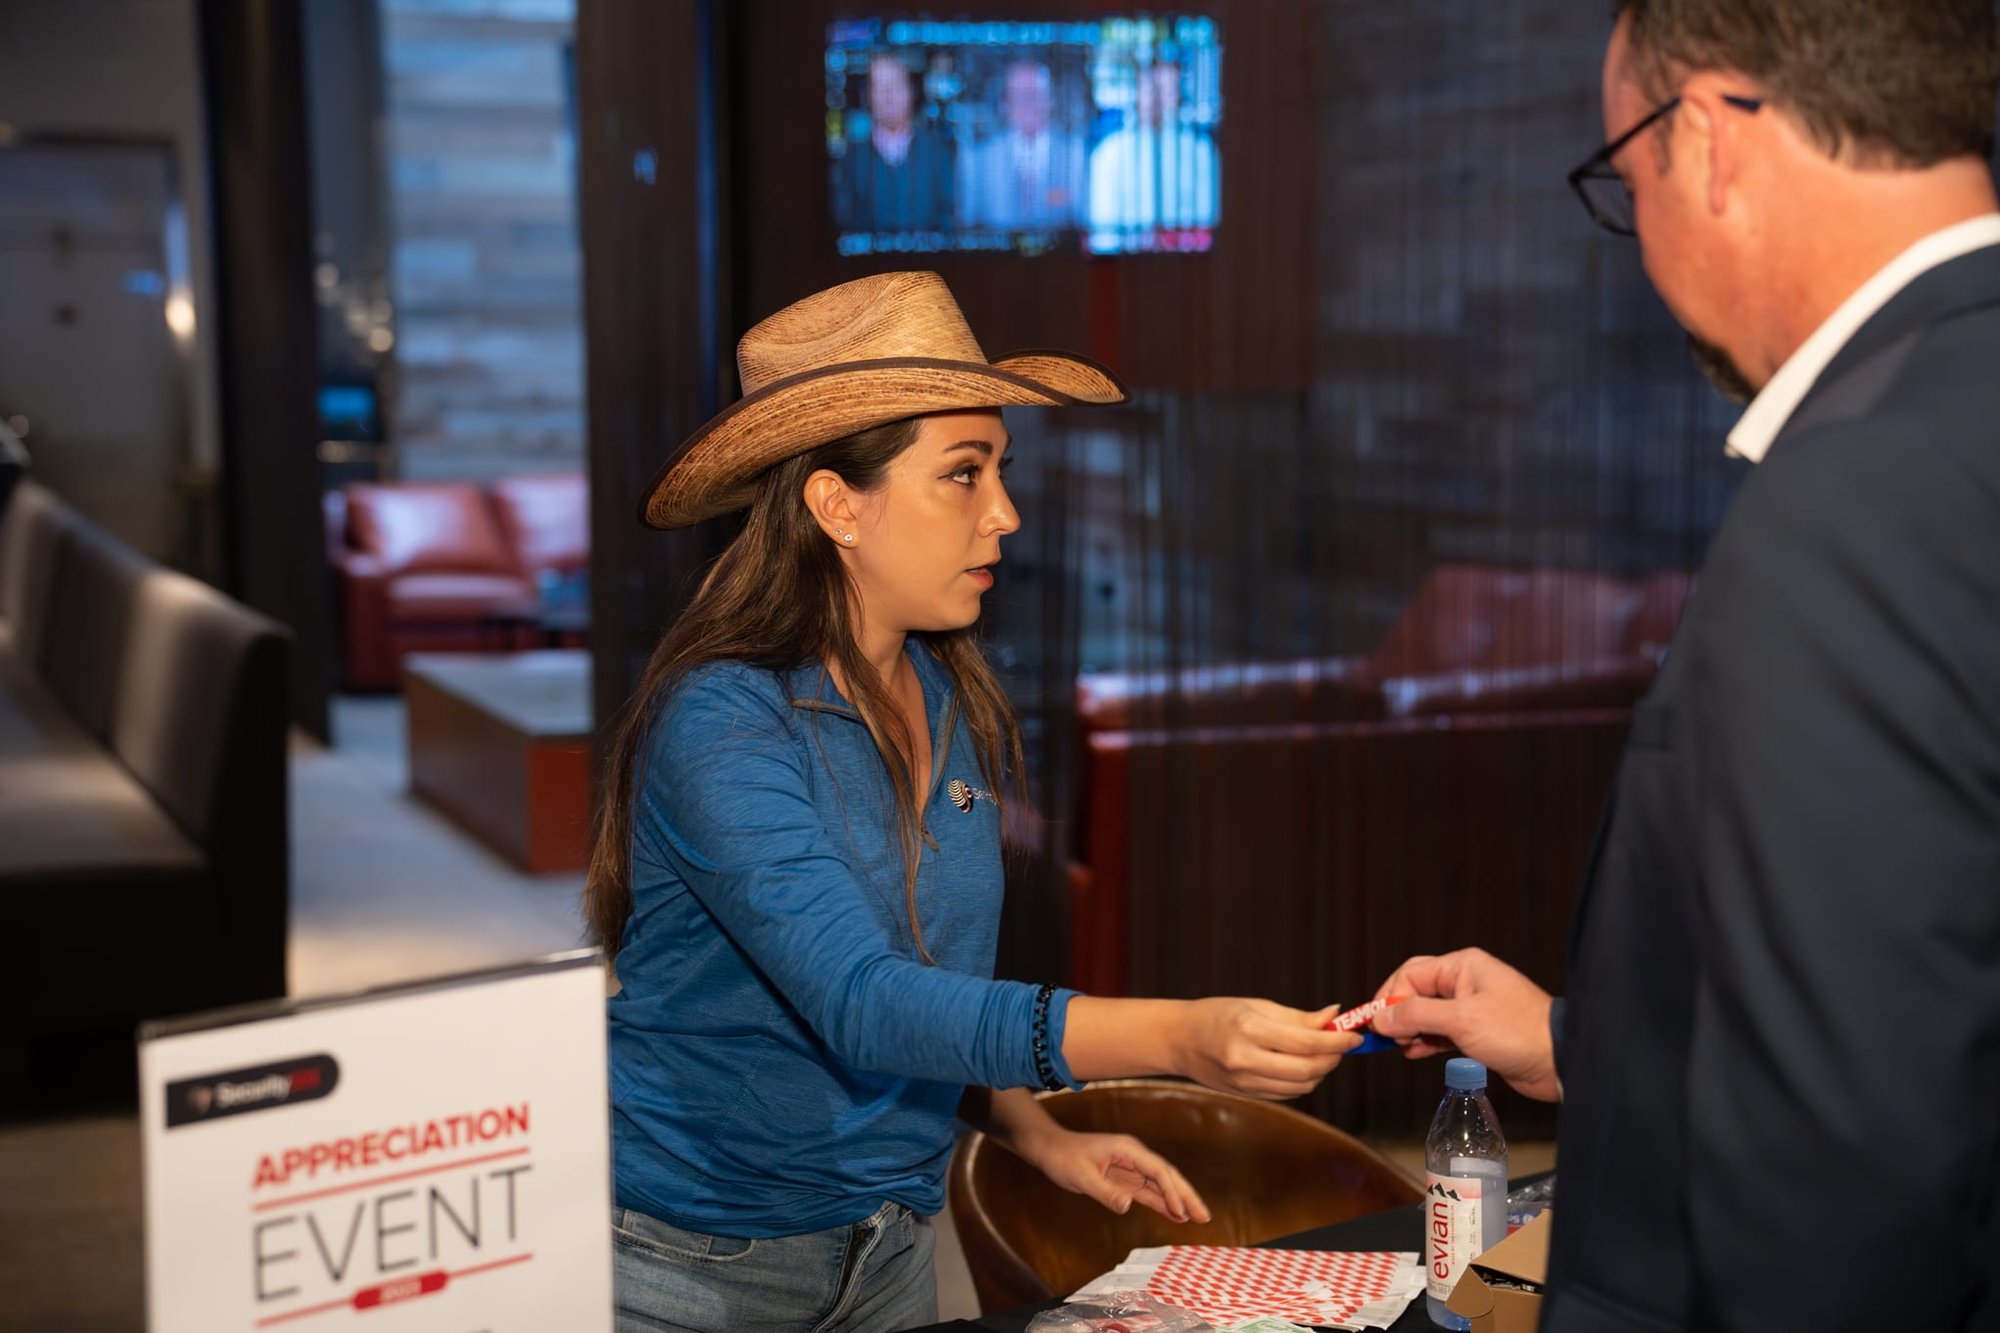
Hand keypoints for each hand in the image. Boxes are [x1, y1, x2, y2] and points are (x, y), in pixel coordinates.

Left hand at [1017, 1126, 1212, 1223]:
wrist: (1049, 1149)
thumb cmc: (1063, 1158)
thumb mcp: (1082, 1176)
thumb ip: (1105, 1192)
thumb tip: (1128, 1205)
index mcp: (1128, 1149)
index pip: (1158, 1170)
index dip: (1172, 1191)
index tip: (1182, 1211)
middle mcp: (1134, 1156)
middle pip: (1167, 1176)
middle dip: (1186, 1195)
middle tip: (1205, 1216)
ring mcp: (1131, 1168)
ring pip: (1161, 1185)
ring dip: (1179, 1201)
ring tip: (1198, 1218)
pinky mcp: (1125, 1179)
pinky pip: (1148, 1192)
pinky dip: (1162, 1203)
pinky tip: (1176, 1215)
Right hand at [1173, 998, 1359, 1099]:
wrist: (1179, 1040)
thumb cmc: (1217, 1014)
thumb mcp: (1256, 1005)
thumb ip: (1298, 1018)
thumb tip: (1335, 1018)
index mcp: (1249, 1030)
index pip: (1307, 1043)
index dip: (1338, 1042)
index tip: (1355, 1035)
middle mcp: (1246, 1060)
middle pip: (1308, 1069)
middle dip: (1334, 1058)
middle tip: (1344, 1044)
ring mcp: (1245, 1082)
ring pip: (1302, 1086)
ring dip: (1322, 1071)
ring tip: (1324, 1053)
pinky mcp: (1246, 1095)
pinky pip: (1288, 1093)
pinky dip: (1304, 1081)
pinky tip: (1304, 1065)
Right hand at [1370, 949, 1560, 1101]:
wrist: (1560, 1060)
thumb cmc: (1519, 1032)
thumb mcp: (1461, 1020)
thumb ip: (1416, 1015)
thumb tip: (1381, 1017)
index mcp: (1462, 966)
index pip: (1411, 974)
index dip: (1390, 997)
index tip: (1377, 1024)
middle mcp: (1466, 982)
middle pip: (1416, 990)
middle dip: (1398, 1012)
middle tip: (1387, 1036)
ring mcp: (1472, 1006)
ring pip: (1427, 1013)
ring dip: (1411, 1029)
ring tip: (1403, 1047)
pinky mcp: (1477, 1031)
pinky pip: (1441, 1031)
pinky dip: (1426, 1040)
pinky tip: (1416, 1052)